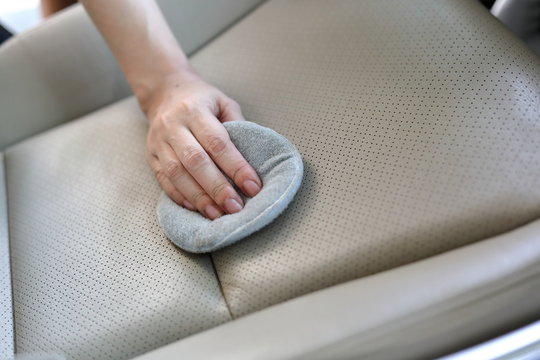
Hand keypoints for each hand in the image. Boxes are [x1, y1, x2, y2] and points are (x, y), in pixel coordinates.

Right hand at [144, 72, 261, 218]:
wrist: (164, 92)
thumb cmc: (202, 100)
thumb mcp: (224, 102)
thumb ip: (238, 126)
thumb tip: (254, 160)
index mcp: (195, 111)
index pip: (217, 143)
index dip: (236, 166)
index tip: (252, 186)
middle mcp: (173, 126)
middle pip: (195, 161)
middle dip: (217, 187)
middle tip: (235, 206)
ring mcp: (159, 142)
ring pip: (176, 174)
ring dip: (198, 197)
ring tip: (217, 214)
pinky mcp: (151, 156)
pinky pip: (163, 180)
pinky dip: (180, 197)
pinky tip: (195, 208)